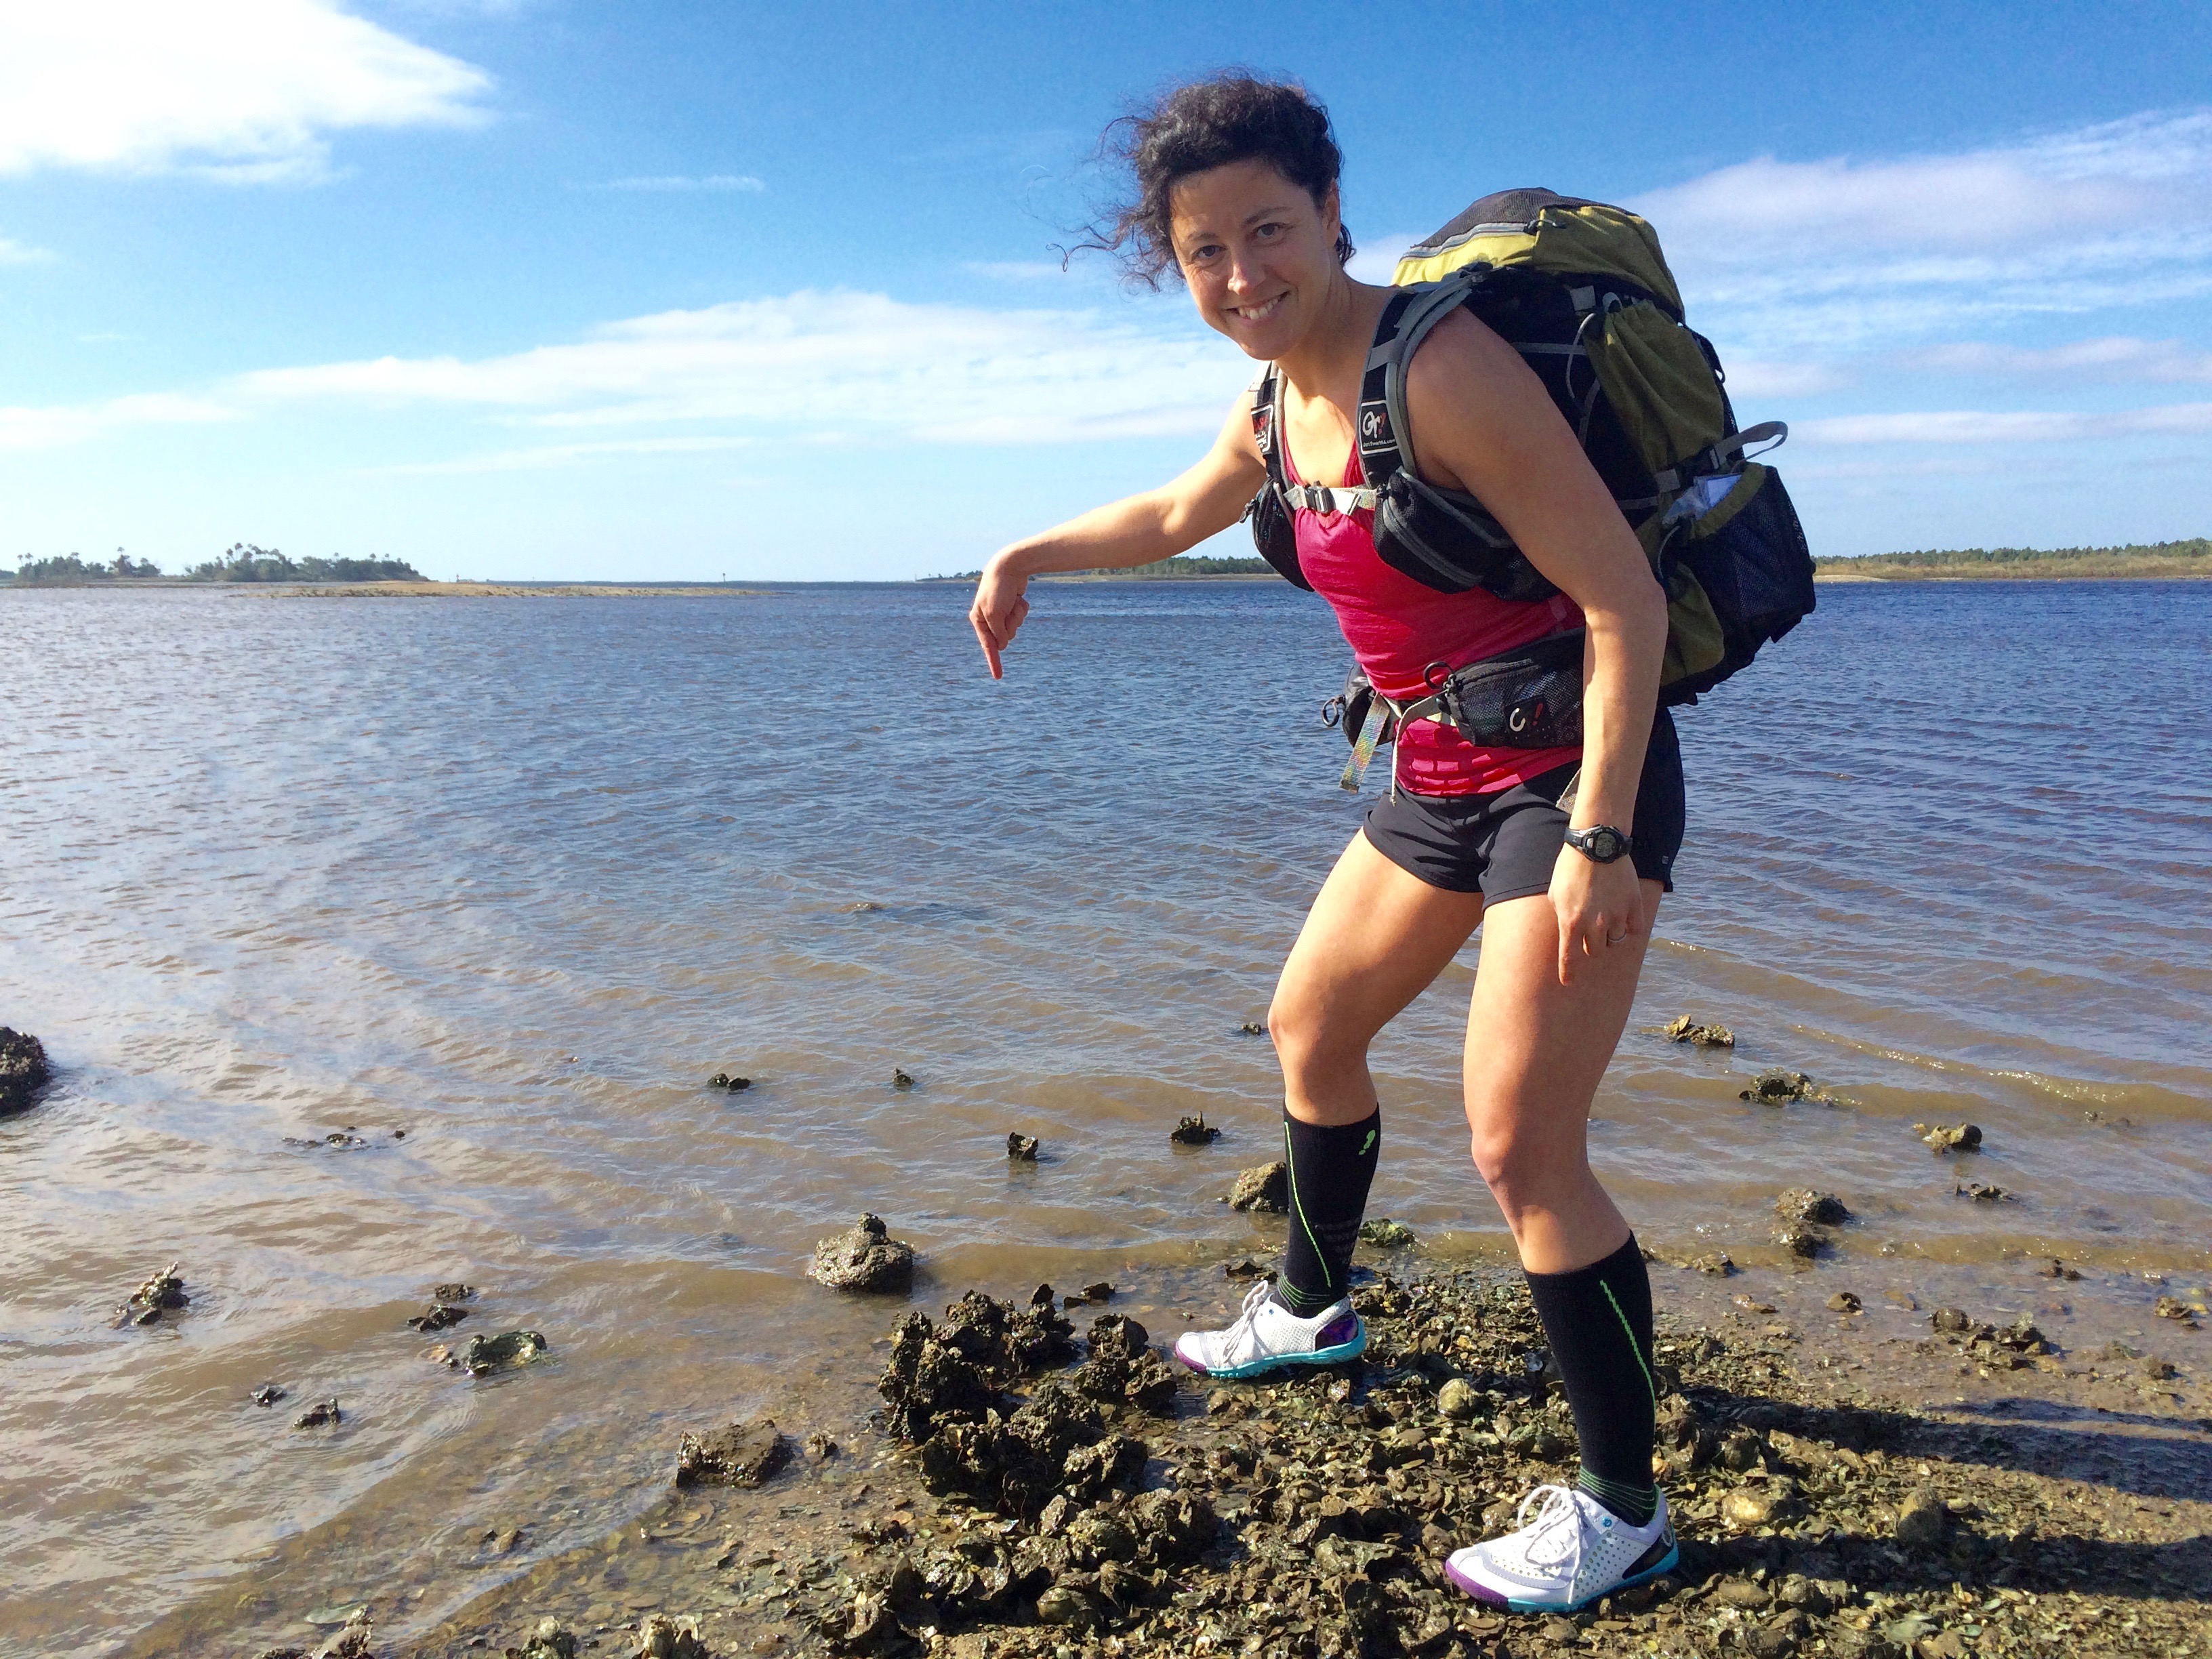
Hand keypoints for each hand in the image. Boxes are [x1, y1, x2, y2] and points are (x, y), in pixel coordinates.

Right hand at [969, 552, 1030, 679]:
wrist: (1010, 565)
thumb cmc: (998, 589)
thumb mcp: (995, 614)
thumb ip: (998, 633)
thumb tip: (1003, 646)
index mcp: (979, 619)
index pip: (987, 646)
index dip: (993, 662)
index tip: (999, 677)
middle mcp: (988, 617)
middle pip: (1006, 636)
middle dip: (1011, 625)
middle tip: (1008, 610)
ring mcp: (1001, 612)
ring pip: (1015, 627)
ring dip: (1018, 615)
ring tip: (1013, 601)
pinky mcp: (1012, 606)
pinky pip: (1022, 616)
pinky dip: (1023, 609)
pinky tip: (1019, 597)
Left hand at [1548, 841, 1650, 985]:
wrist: (1597, 844)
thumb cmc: (1570, 867)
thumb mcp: (1555, 894)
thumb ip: (1562, 916)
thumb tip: (1569, 931)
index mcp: (1570, 921)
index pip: (1569, 957)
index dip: (1568, 972)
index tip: (1568, 982)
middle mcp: (1594, 924)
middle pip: (1595, 952)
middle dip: (1591, 946)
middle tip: (1590, 930)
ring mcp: (1616, 916)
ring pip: (1615, 942)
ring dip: (1609, 936)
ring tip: (1606, 918)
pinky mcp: (1634, 906)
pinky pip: (1634, 929)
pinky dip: (1629, 927)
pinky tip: (1624, 915)